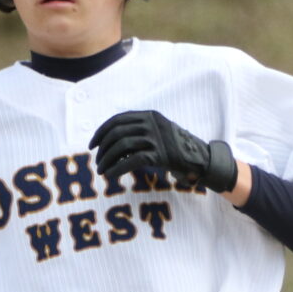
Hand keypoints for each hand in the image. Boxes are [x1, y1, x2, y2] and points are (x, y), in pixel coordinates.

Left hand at [89, 110, 238, 193]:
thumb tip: (111, 141)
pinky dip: (117, 169)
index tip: (92, 145)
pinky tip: (111, 175)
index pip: (117, 120)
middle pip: (117, 133)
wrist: (200, 158)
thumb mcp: (158, 132)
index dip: (101, 132)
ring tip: (102, 170)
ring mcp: (156, 138)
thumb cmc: (175, 148)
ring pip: (122, 146)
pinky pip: (131, 161)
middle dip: (103, 148)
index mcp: (149, 115)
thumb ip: (139, 131)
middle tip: (97, 161)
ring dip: (107, 160)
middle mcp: (152, 124)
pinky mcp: (160, 155)